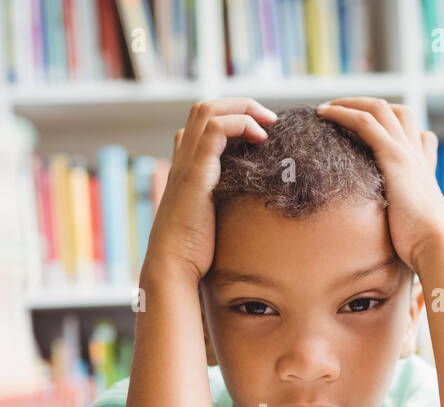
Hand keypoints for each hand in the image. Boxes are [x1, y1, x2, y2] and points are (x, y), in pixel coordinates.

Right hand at [143, 98, 277, 282]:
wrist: (174, 265)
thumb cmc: (194, 250)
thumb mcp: (213, 217)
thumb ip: (224, 200)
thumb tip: (251, 200)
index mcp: (187, 166)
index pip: (202, 123)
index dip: (232, 118)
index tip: (260, 133)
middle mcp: (183, 158)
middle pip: (206, 107)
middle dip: (241, 104)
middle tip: (269, 120)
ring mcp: (187, 163)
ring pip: (208, 109)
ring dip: (243, 108)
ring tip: (267, 125)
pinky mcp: (196, 173)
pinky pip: (216, 129)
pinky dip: (240, 124)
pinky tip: (259, 140)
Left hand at [315, 98, 443, 271]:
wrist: (437, 246)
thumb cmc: (425, 246)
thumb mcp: (415, 226)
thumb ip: (405, 220)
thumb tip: (396, 236)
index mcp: (423, 169)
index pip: (416, 132)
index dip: (393, 126)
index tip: (367, 129)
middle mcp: (416, 154)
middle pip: (397, 111)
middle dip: (367, 105)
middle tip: (341, 111)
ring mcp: (406, 153)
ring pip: (378, 109)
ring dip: (349, 103)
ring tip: (325, 109)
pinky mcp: (393, 158)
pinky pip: (365, 123)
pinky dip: (343, 113)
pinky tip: (323, 114)